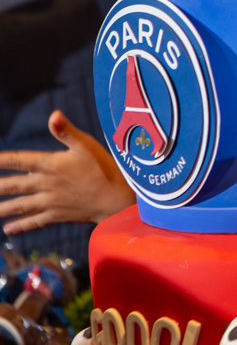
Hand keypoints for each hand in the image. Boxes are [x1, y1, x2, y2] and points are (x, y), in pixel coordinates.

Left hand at [0, 112, 134, 232]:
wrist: (117, 199)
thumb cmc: (105, 168)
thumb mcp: (87, 146)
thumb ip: (66, 131)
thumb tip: (54, 114)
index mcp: (50, 165)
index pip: (17, 160)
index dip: (0, 160)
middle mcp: (45, 184)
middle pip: (11, 186)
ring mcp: (50, 202)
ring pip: (18, 206)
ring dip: (1, 209)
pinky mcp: (57, 215)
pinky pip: (34, 222)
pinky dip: (20, 226)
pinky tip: (8, 229)